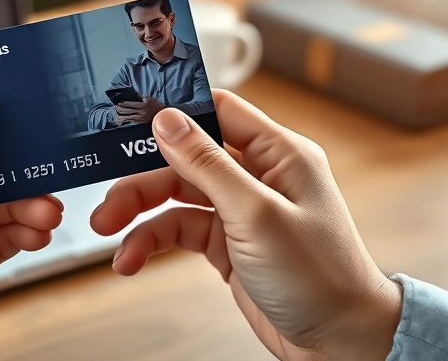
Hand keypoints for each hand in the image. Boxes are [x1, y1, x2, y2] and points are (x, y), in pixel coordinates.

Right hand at [91, 90, 401, 359]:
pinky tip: (132, 259)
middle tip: (108, 203)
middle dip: (142, 180)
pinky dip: (152, 243)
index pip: (218, 111)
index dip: (174, 113)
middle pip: (185, 159)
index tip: (128, 120)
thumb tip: (168, 120)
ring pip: (176, 197)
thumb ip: (207, 164)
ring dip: (140, 215)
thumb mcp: (256, 215)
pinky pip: (179, 231)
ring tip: (111, 236)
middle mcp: (258, 176)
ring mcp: (241, 211)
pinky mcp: (228, 243)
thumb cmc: (321, 279)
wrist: (340, 345)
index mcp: (279, 153)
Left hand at [113, 96, 164, 123]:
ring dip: (121, 116)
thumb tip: (134, 94)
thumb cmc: (156, 105)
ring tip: (115, 115)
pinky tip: (121, 120)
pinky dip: (125, 121)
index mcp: (143, 105)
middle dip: (120, 109)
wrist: (162, 115)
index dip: (124, 104)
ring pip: (128, 117)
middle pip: (128, 111)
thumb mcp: (149, 98)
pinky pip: (131, 121)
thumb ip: (141, 96)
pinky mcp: (141, 122)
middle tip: (114, 107)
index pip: (131, 104)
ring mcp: (140, 118)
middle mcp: (141, 112)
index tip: (119, 103)